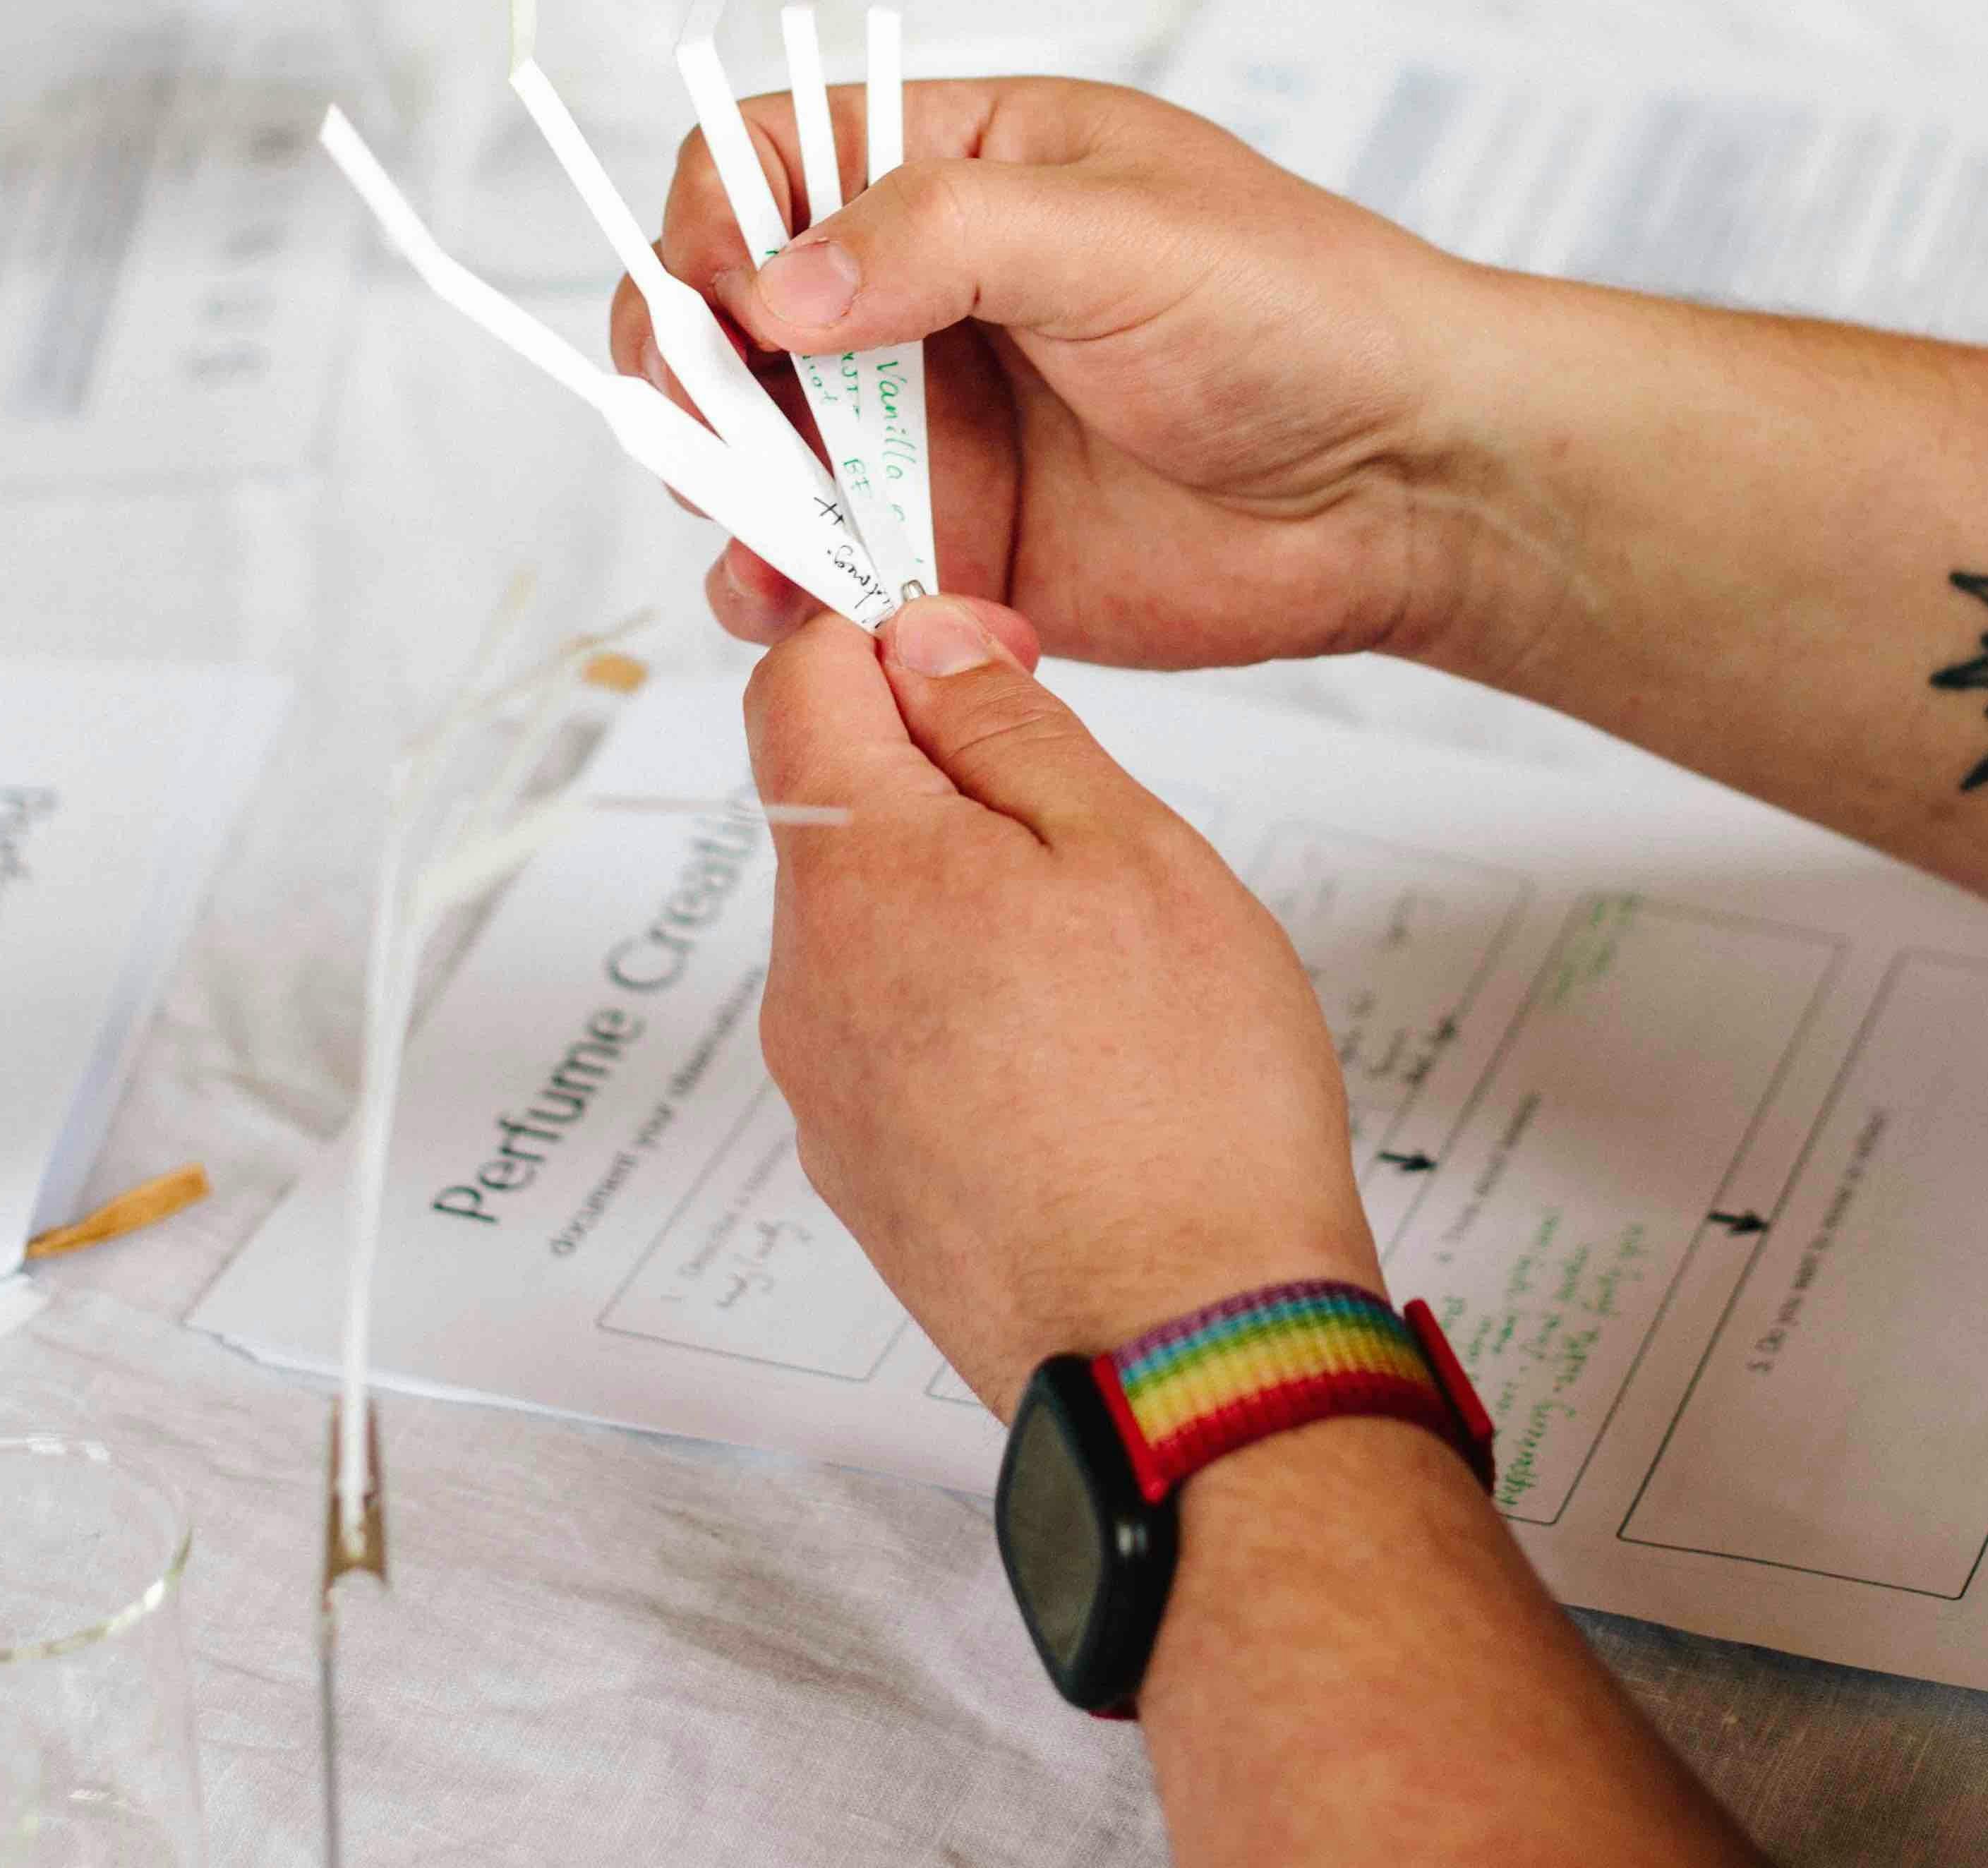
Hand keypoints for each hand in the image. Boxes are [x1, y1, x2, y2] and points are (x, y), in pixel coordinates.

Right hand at [628, 75, 1502, 667]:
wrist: (1405, 484)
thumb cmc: (1302, 314)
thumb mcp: (1123, 232)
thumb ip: (943, 234)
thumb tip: (780, 280)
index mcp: (958, 163)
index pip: (766, 152)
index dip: (715, 218)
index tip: (729, 298)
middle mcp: (922, 287)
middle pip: (728, 308)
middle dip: (690, 370)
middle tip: (707, 431)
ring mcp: (929, 419)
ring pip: (757, 446)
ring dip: (725, 491)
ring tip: (762, 542)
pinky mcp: (951, 538)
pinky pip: (822, 562)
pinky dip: (786, 587)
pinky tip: (804, 606)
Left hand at [747, 597, 1381, 1410]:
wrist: (1189, 1352)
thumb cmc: (1187, 1108)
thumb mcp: (1127, 850)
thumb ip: (1007, 727)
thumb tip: (921, 643)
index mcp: (856, 872)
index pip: (798, 680)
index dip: (892, 634)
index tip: (989, 652)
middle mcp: (807, 982)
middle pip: (840, 812)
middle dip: (950, 787)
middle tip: (1094, 834)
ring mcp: (827, 1093)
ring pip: (877, 934)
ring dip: (971, 913)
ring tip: (1109, 978)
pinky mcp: (869, 1179)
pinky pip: (899, 1045)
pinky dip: (975, 1022)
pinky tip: (1082, 1070)